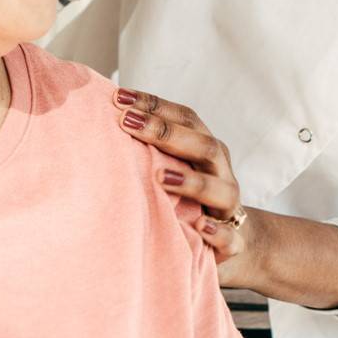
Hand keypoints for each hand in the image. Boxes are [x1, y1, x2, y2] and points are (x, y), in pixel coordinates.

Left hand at [113, 88, 260, 283]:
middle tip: (126, 122)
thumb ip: (151, 148)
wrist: (231, 241)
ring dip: (191, 181)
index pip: (184, 117)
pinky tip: (201, 227)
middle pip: (202, 145)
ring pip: (219, 188)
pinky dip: (218, 231)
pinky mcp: (234, 240)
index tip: (118, 96)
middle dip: (164, 132)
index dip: (153, 105)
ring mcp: (229, 205)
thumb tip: (103, 120)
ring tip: (160, 176)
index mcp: (206, 147)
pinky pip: (231, 236)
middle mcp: (220, 170)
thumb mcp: (175, 167)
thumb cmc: (190, 196)